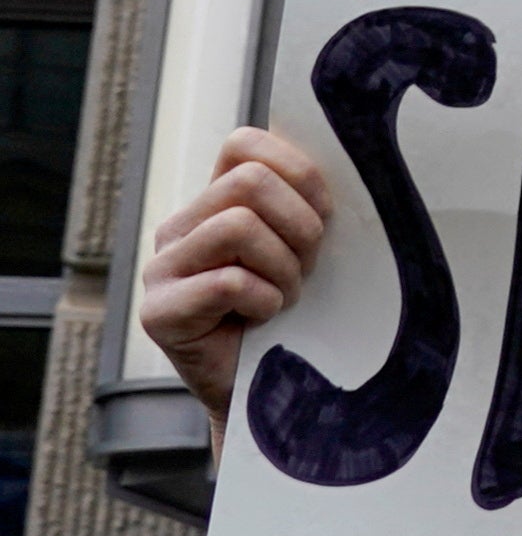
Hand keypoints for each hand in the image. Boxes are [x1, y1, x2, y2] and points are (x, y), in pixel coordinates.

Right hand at [133, 128, 330, 424]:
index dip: (297, 172)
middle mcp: (180, 227)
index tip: (321, 215)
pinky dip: (264, 301)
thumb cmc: (297, 314)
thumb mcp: (309, 247)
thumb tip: (349, 152)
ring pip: (238, 225)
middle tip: (305, 268)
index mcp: (214, 202)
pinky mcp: (159, 313)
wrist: (270, 393)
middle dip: (298, 226)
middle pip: (249, 182)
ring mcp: (162, 269)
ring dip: (282, 268)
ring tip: (283, 297)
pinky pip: (228, 281)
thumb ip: (308, 201)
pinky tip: (262, 319)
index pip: (245, 142)